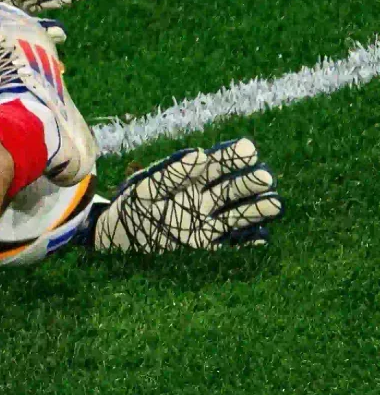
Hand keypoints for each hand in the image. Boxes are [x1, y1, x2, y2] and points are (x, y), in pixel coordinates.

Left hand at [90, 138, 284, 252]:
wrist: (118, 234)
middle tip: (265, 176)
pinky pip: (230, 244)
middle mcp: (204, 200)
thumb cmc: (133, 204)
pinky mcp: (204, 245)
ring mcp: (206, 223)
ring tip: (276, 203)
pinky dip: (246, 243)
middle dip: (249, 183)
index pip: (216, 166)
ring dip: (256, 210)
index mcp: (190, 180)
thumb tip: (200, 154)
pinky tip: (263, 238)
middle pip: (231, 190)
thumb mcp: (147, 186)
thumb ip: (171, 173)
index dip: (232, 157)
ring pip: (236, 215)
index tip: (249, 149)